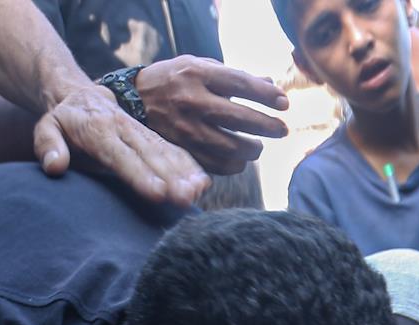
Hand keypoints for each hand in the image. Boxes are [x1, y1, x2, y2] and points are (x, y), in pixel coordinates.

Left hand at [39, 81, 208, 206]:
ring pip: (166, 152)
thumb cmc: (63, 121)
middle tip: (186, 197)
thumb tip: (54, 166)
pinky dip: (189, 165)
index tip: (157, 192)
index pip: (121, 156)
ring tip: (200, 191)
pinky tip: (203, 183)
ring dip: (185, 173)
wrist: (81, 96)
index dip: (140, 174)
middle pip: (150, 156)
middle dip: (171, 177)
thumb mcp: (46, 127)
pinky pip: (173, 150)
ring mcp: (142, 133)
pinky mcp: (152, 138)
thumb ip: (48, 145)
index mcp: (99, 131)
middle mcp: (125, 130)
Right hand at [132, 56, 288, 175]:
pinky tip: (239, 160)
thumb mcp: (200, 66)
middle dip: (267, 126)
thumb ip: (234, 76)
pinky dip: (233, 164)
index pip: (240, 83)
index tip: (284, 103)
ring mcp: (185, 127)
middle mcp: (191, 100)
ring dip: (252, 149)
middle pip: (239, 117)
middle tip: (282, 130)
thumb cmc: (175, 80)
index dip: (266, 95)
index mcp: (197, 73)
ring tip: (257, 147)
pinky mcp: (180, 149)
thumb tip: (272, 83)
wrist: (133, 100)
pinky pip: (215, 164)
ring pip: (230, 146)